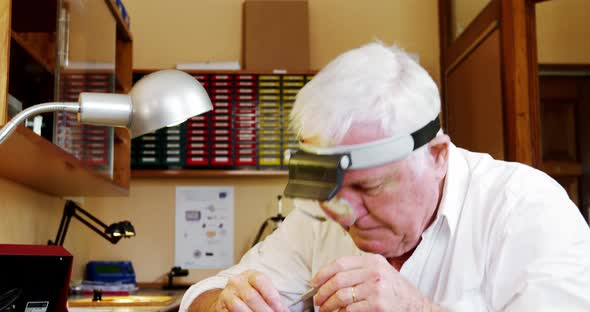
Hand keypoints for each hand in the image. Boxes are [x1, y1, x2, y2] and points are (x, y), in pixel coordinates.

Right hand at [214, 270, 287, 311]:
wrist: (232, 297)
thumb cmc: (254, 293)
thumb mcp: (264, 291)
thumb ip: (274, 300)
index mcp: (250, 275)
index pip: (260, 280)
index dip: (271, 295)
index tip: (279, 309)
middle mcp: (237, 282)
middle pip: (251, 296)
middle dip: (264, 310)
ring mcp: (227, 294)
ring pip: (237, 306)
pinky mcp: (220, 306)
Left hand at [312, 254, 438, 311]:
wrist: (418, 307)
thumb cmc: (397, 292)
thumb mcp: (381, 273)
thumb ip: (359, 271)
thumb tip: (330, 278)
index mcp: (373, 260)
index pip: (340, 263)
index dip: (323, 273)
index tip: (315, 282)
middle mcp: (374, 271)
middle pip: (338, 280)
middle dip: (323, 292)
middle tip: (318, 300)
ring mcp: (377, 287)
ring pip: (341, 295)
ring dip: (329, 305)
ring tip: (325, 310)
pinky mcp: (378, 304)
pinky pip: (350, 309)